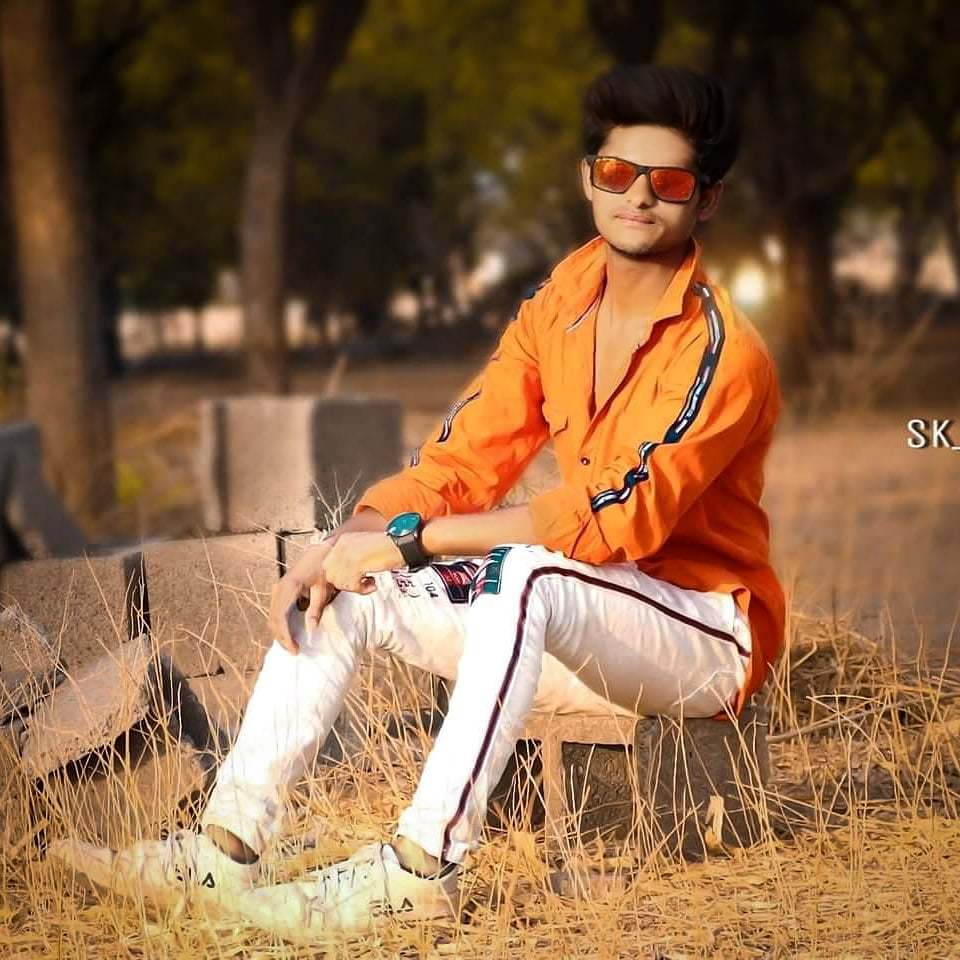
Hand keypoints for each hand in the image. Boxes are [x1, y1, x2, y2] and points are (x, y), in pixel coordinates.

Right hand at [269, 539, 337, 654]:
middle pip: (274, 619)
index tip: (294, 648)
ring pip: (273, 616)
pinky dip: (281, 624)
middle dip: (282, 637)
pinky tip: (289, 634)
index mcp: (289, 587)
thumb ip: (316, 609)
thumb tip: (311, 629)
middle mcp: (279, 588)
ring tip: (292, 646)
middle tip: (294, 651)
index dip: (286, 635)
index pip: (281, 616)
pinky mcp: (279, 591)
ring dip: (280, 633)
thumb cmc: (323, 569)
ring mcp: (277, 589)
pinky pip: (276, 611)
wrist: (319, 554)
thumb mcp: (323, 589)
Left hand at [321, 531, 404, 593]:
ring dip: (354, 587)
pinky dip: (363, 589)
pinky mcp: (357, 564)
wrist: (403, 544)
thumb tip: (341, 574)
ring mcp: (348, 554)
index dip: (339, 575)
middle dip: (345, 582)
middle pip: (331, 573)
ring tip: (368, 583)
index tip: (352, 578)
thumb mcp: (363, 547)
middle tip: (360, 582)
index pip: (328, 563)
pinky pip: (352, 585)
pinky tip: (373, 583)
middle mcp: (343, 545)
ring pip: (340, 582)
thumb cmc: (388, 547)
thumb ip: (350, 557)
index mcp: (343, 540)